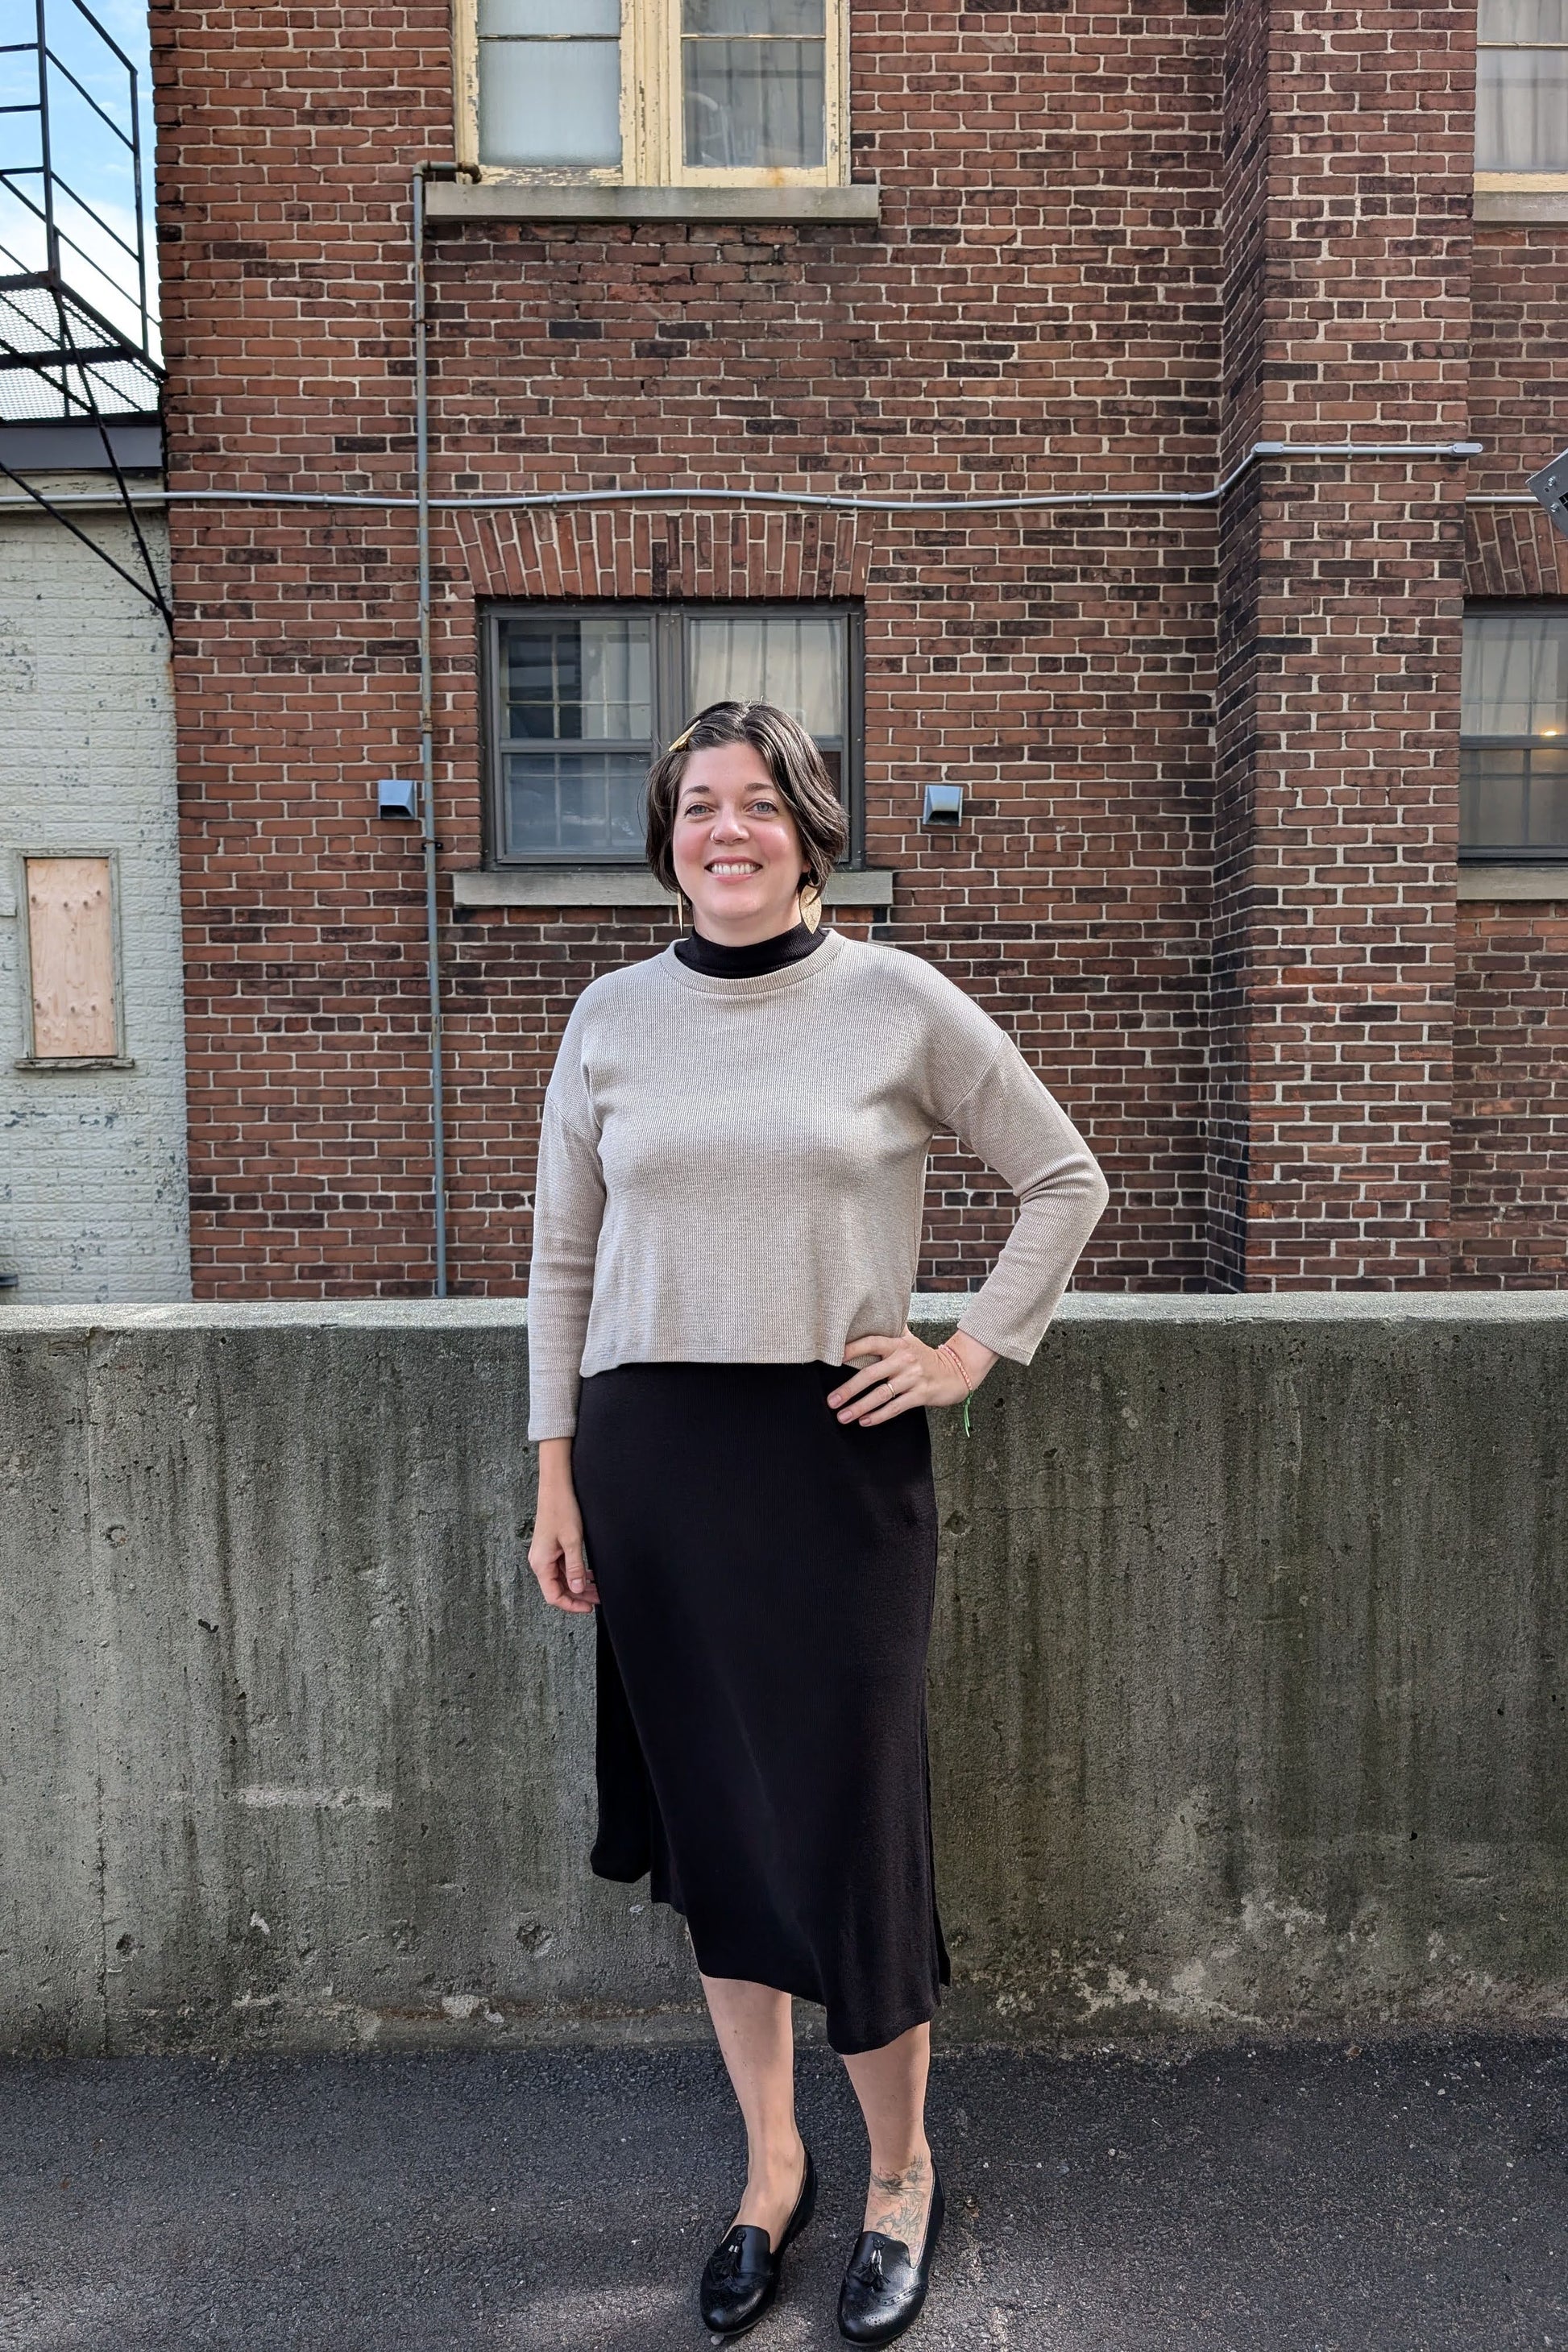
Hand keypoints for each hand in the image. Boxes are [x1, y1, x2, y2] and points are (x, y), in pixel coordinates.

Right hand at [528, 1441, 599, 1613]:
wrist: (556, 1487)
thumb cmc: (562, 1510)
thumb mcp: (572, 1541)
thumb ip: (575, 1567)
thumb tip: (577, 1590)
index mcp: (541, 1563)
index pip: (553, 1595)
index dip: (571, 1605)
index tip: (589, 1608)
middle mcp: (540, 1561)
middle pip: (557, 1588)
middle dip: (578, 1596)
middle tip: (598, 1599)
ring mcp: (545, 1555)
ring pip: (561, 1578)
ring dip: (578, 1585)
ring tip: (597, 1590)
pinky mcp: (550, 1548)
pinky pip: (562, 1567)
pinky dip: (575, 1573)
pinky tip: (590, 1575)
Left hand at [826, 1328, 996, 1425]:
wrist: (956, 1373)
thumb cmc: (925, 1357)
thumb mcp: (910, 1340)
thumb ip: (891, 1330)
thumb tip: (869, 1315)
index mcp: (898, 1344)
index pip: (871, 1343)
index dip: (852, 1349)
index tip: (833, 1358)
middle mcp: (904, 1360)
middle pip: (871, 1374)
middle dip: (848, 1389)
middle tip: (831, 1400)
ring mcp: (912, 1378)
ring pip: (880, 1394)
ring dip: (859, 1407)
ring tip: (843, 1416)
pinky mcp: (920, 1395)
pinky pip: (895, 1407)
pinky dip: (878, 1416)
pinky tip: (864, 1421)